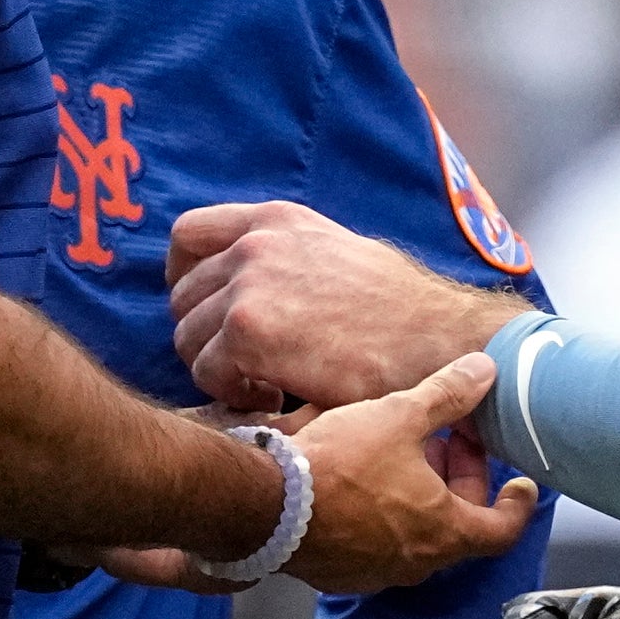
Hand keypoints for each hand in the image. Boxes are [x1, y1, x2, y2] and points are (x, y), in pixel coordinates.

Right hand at [95, 352, 536, 593]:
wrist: (264, 504)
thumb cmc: (336, 466)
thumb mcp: (398, 415)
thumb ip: (446, 394)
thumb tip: (484, 371)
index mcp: (444, 531)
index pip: (502, 528)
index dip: (516, 504)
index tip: (521, 486)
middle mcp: (415, 562)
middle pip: (457, 527)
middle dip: (459, 482)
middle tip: (447, 443)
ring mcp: (374, 571)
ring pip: (413, 535)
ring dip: (418, 498)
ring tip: (401, 453)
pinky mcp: (336, 571)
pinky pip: (373, 544)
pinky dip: (381, 514)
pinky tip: (359, 479)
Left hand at [168, 201, 526, 409]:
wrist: (437, 337)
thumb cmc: (399, 308)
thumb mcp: (338, 250)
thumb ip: (287, 255)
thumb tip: (251, 279)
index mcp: (275, 220)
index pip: (187, 233)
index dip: (183, 276)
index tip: (205, 310)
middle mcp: (254, 245)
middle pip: (182, 296)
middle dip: (207, 336)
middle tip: (249, 364)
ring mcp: (247, 287)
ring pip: (188, 339)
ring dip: (220, 370)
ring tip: (267, 384)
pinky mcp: (247, 334)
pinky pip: (208, 373)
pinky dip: (234, 394)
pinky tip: (277, 398)